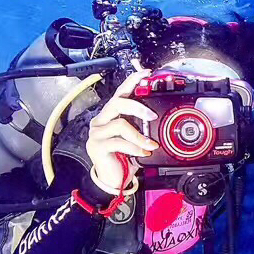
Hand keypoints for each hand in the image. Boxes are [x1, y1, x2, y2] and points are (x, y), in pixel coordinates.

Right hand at [86, 70, 157, 189]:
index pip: (120, 93)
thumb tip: (157, 119)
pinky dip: (135, 147)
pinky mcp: (96, 146)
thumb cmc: (124, 157)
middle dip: (137, 107)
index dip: (132, 81)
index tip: (146, 73)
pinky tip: (142, 152)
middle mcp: (101, 121)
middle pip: (117, 103)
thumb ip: (141, 127)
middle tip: (152, 116)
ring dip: (140, 136)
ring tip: (150, 145)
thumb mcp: (136, 139)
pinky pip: (119, 142)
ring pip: (120, 124)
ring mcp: (97, 133)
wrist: (113, 180)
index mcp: (111, 116)